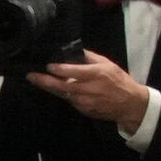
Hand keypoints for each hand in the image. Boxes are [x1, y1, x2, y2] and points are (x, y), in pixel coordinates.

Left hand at [30, 51, 150, 128]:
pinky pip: (68, 101)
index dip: (59, 70)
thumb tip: (74, 51)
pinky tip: (53, 88)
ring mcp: (84, 102)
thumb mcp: (108, 65)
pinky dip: (61, 94)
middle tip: (30, 76)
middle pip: (62, 86)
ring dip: (50, 87)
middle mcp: (88, 89)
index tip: (48, 66)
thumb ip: (90, 58)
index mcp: (96, 75)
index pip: (73, 72)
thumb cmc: (119, 81)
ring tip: (37, 80)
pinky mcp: (82, 110)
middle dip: (44, 81)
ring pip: (62, 94)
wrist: (129, 104)